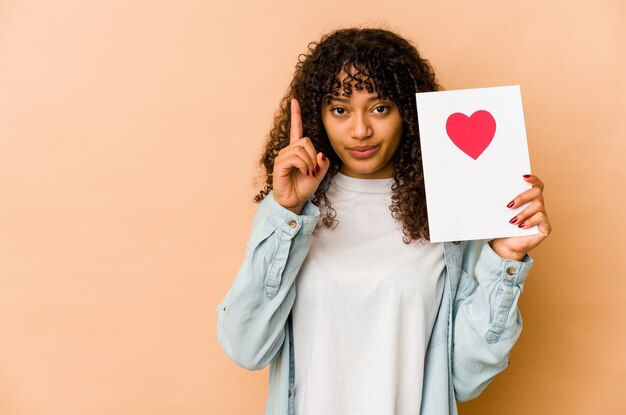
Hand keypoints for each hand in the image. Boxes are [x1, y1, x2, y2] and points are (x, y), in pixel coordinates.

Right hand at [272, 98, 329, 214]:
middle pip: (305, 141)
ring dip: (310, 163)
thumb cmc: (304, 188)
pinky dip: (304, 166)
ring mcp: (282, 157)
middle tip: (313, 170)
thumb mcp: (319, 174)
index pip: (296, 129)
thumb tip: (320, 153)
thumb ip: (323, 163)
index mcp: (297, 150)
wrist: (295, 201)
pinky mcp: (280, 164)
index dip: (295, 115)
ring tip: (308, 173)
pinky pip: (296, 158)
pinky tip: (303, 173)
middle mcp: (288, 151)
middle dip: (314, 156)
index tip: (294, 101)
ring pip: (302, 150)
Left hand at [491, 174, 551, 260]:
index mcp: (529, 200)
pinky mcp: (545, 227)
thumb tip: (495, 189)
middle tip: (510, 205)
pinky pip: (540, 218)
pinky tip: (521, 226)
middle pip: (537, 192)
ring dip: (523, 212)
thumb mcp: (503, 212)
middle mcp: (538, 206)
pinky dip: (529, 221)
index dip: (533, 179)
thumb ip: (505, 201)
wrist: (506, 245)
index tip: (523, 177)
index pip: (536, 185)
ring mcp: (543, 216)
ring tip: (512, 221)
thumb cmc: (504, 228)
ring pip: (538, 206)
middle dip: (523, 197)